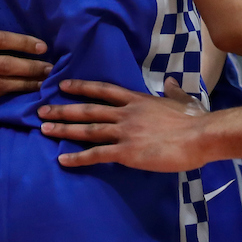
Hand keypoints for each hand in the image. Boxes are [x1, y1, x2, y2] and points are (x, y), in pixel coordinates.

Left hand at [38, 78, 208, 172]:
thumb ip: (172, 92)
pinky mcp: (126, 152)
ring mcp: (124, 132)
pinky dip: (78, 157)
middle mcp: (126, 113)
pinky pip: (96, 154)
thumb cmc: (194, 120)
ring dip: (64, 129)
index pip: (103, 90)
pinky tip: (62, 159)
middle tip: (41, 109)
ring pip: (87, 130)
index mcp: (137, 100)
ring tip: (44, 128)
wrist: (199, 136)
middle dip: (63, 109)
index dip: (82, 87)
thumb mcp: (181, 100)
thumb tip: (170, 82)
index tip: (63, 85)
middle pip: (88, 109)